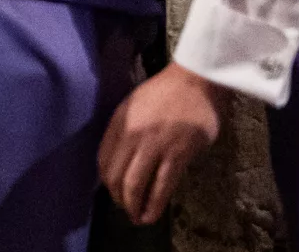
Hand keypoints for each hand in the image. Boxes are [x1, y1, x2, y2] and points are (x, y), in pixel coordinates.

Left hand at [98, 63, 221, 225]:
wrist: (195, 81)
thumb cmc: (164, 92)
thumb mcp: (132, 106)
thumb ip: (123, 130)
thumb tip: (120, 160)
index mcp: (119, 123)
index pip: (103, 160)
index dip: (106, 181)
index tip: (112, 191)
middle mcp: (132, 135)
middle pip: (115, 176)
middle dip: (118, 198)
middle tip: (124, 208)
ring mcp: (154, 146)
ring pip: (135, 184)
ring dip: (133, 206)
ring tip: (136, 217)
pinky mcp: (177, 155)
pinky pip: (162, 186)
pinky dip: (154, 205)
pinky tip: (151, 214)